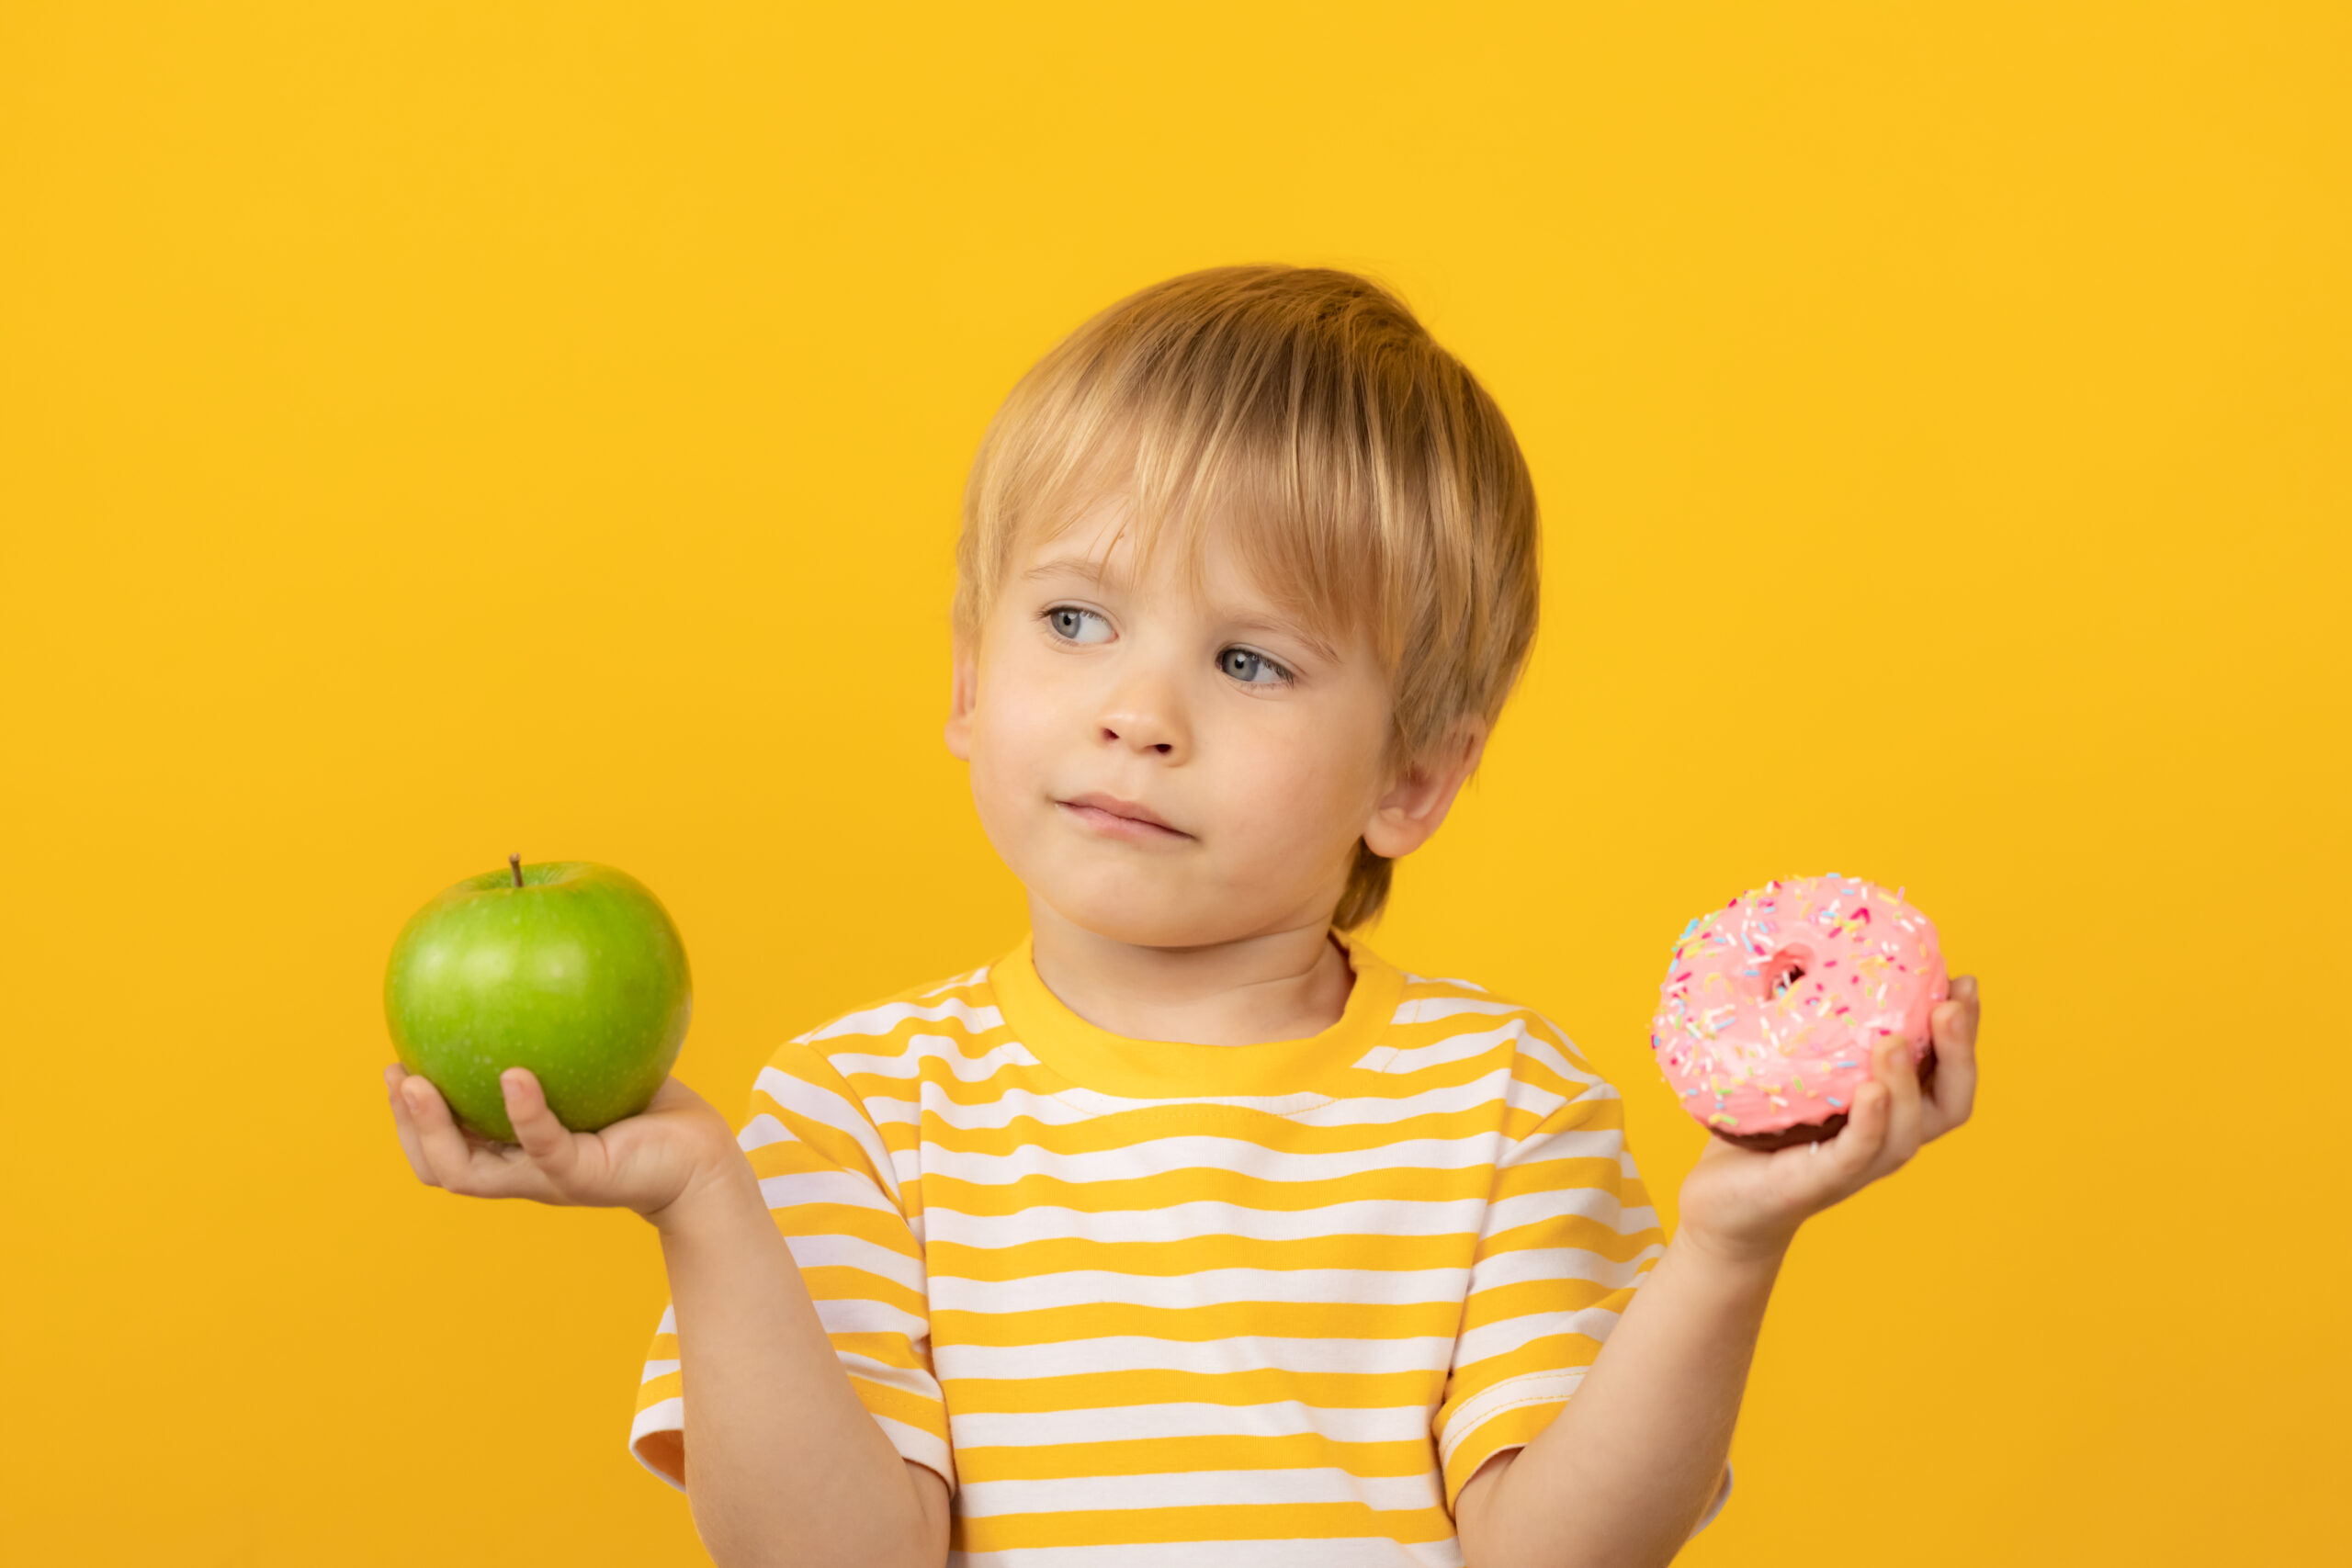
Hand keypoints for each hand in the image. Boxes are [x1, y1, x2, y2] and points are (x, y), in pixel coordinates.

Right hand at [385, 1064, 744, 1220]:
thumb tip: (529, 961)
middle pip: (439, 1165)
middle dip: (407, 1125)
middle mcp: (522, 1170)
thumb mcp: (592, 1065)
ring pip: (469, 1172)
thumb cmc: (646, 1107)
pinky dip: (524, 1111)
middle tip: (396, 1072)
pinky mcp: (584, 1175)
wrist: (700, 1156)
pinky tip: (513, 1074)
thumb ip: (559, 1033)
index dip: (409, 1115)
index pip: (444, 1143)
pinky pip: (543, 1144)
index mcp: (513, 1150)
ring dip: (435, 1130)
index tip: (396, 1063)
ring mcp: (549, 1179)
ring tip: (418, 1085)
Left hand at [1675, 975, 1981, 1264]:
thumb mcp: (1793, 1068)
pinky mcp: (1821, 1182)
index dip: (1966, 1031)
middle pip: (1951, 1102)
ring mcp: (1858, 1165)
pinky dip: (1870, 1122)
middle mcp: (1888, 1137)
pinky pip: (1857, 1153)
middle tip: (1950, 1005)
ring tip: (1896, 1041)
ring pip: (1908, 1130)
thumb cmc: (1761, 1128)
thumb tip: (1809, 949)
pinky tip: (1869, 1091)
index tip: (1964, 981)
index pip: (1947, 1070)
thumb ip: (1812, 1025)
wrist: (1723, 1203)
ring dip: (1908, 1082)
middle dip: (1959, 1052)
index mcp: (1892, 1108)